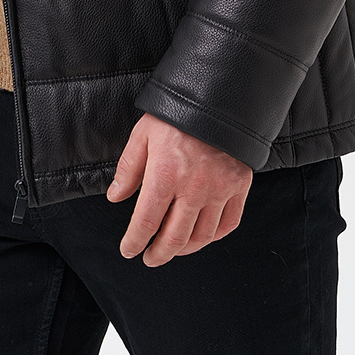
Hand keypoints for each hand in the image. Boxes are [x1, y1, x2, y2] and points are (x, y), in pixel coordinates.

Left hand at [106, 112, 251, 265]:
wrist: (218, 95)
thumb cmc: (177, 112)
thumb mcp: (144, 134)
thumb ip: (129, 169)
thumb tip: (116, 196)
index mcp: (165, 175)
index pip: (146, 223)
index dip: (134, 241)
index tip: (129, 250)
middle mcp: (193, 188)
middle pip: (174, 238)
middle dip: (159, 254)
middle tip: (150, 258)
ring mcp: (219, 189)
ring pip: (202, 236)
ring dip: (185, 249)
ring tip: (174, 249)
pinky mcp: (239, 185)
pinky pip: (228, 224)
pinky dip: (214, 237)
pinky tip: (202, 236)